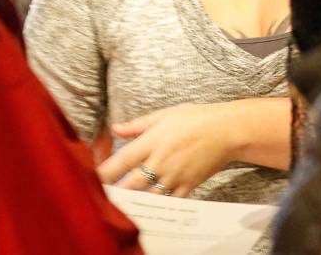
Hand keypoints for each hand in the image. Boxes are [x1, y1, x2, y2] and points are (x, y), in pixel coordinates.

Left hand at [97, 102, 237, 197]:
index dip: (105, 172)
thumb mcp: (164, 115)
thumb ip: (137, 125)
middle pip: (131, 184)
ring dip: (135, 200)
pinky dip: (158, 205)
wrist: (227, 131)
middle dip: (116, 192)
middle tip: (104, 195)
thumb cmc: (195, 119)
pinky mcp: (188, 186)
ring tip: (122, 203)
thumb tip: (115, 129)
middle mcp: (161, 161)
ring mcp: (175, 176)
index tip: (93, 178)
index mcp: (152, 141)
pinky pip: (168, 202)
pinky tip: (148, 205)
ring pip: (148, 197)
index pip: (122, 161)